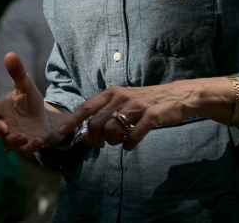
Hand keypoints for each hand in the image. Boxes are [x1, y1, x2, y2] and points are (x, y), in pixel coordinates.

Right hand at [0, 52, 58, 153]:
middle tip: (2, 127)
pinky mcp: (26, 144)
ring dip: (13, 141)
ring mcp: (14, 135)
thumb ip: (17, 72)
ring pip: (6, 142)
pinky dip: (29, 147)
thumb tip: (10, 54)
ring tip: (22, 136)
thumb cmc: (28, 99)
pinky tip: (37, 140)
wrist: (43, 115)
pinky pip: (23, 150)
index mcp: (0, 107)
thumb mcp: (25, 84)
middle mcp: (4, 122)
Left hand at [58, 80, 211, 150]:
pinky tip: (130, 145)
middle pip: (97, 123)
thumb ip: (103, 118)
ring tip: (120, 142)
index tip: (60, 133)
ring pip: (113, 130)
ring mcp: (137, 106)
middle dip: (96, 138)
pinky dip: (129, 144)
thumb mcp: (122, 106)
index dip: (72, 121)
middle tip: (103, 144)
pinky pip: (134, 136)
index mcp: (111, 93)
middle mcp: (121, 97)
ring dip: (113, 142)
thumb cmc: (145, 103)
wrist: (177, 96)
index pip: (86, 107)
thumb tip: (84, 137)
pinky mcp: (152, 115)